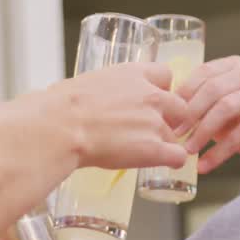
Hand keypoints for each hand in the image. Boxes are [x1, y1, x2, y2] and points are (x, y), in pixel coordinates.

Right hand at [45, 62, 190, 171]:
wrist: (61, 127)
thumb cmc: (63, 107)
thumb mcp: (88, 84)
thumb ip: (105, 91)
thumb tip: (96, 102)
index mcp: (134, 75)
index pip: (165, 75)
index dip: (161, 91)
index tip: (152, 103)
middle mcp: (151, 96)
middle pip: (178, 107)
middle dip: (169, 120)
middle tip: (151, 132)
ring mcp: (155, 123)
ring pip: (175, 136)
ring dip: (164, 144)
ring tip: (142, 154)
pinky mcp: (154, 148)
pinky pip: (178, 156)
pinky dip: (173, 162)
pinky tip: (164, 164)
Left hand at [177, 56, 239, 172]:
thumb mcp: (216, 106)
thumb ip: (196, 102)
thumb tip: (164, 112)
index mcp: (234, 65)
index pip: (204, 72)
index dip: (183, 93)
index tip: (167, 114)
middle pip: (213, 89)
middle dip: (190, 113)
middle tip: (174, 134)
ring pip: (225, 108)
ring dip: (202, 132)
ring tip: (188, 150)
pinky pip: (239, 135)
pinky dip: (218, 153)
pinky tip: (205, 165)